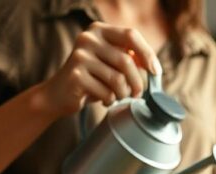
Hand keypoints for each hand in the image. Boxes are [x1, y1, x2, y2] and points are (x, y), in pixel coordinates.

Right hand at [36, 22, 161, 116]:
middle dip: (137, 82)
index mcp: (99, 30)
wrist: (59, 94)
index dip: (147, 54)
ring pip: (118, 79)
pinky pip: (106, 92)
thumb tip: (152, 67)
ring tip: (118, 97)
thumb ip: (130, 59)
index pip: (131, 35)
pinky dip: (110, 100)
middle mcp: (87, 38)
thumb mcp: (111, 64)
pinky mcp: (76, 75)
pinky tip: (104, 100)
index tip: (156, 72)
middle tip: (137, 94)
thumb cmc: (92, 78)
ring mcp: (80, 56)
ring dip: (123, 94)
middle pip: (126, 61)